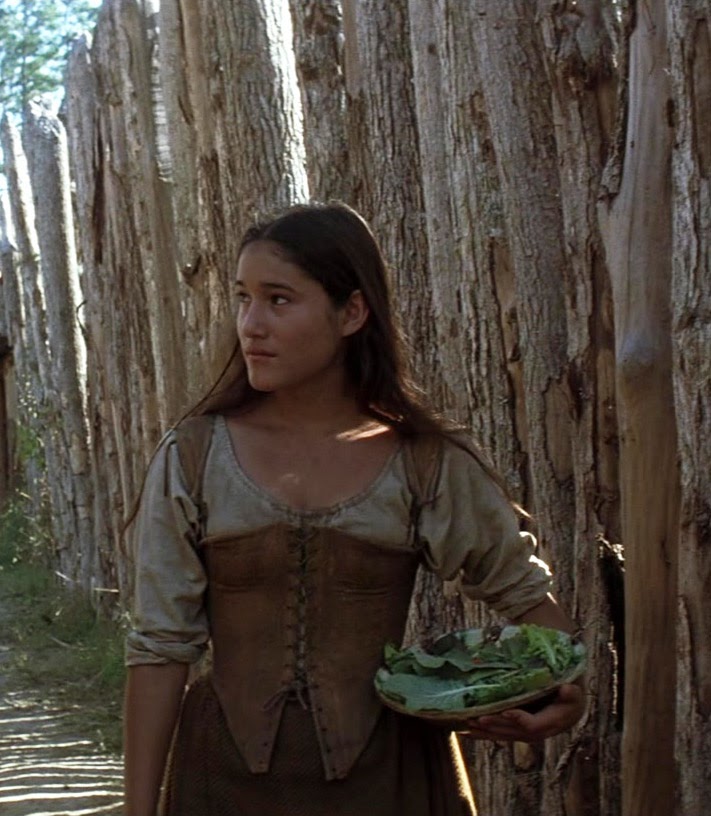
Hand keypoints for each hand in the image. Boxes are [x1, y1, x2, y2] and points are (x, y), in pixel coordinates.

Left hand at [462, 683, 584, 741]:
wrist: (572, 708)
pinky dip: (484, 734)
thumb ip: (571, 693)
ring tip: (466, 726)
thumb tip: (567, 688)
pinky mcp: (518, 732)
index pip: (533, 725)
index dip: (519, 719)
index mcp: (552, 723)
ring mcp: (527, 734)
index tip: (505, 711)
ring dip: (485, 732)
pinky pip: (500, 735)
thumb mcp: (575, 691)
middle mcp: (538, 733)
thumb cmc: (572, 695)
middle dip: (495, 726)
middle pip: (513, 732)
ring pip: (504, 736)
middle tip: (476, 718)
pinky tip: (468, 732)